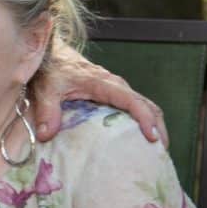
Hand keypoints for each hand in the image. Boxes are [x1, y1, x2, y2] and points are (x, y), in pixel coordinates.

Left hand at [31, 42, 167, 145]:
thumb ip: (47, 110)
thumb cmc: (51, 69)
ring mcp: (116, 89)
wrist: (51, 53)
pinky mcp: (113, 94)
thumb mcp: (46, 89)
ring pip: (145, 106)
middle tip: (160, 154)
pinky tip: (139, 141)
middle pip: (148, 105)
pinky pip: (135, 107)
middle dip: (158, 128)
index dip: (145, 118)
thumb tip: (47, 135)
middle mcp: (115, 86)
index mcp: (103, 83)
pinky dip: (143, 122)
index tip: (152, 138)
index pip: (133, 101)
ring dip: (154, 126)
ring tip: (155, 152)